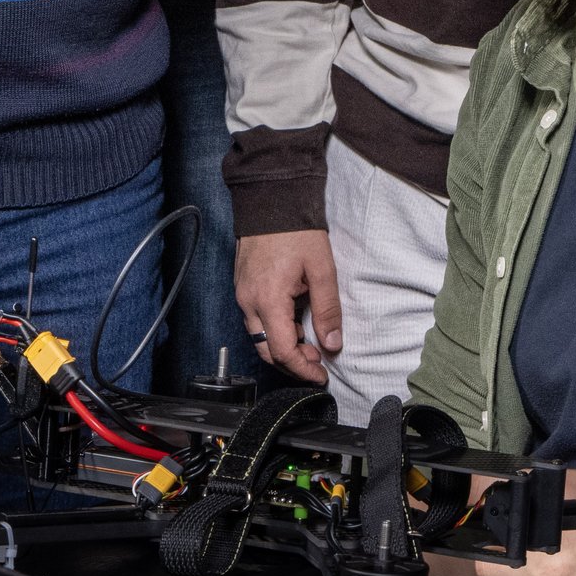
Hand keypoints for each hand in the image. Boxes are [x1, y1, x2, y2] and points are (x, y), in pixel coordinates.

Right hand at [235, 229, 341, 383]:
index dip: (302, 369)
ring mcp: (243, 295)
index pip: (282, 351)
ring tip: (310, 342)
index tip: (320, 375)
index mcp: (268, 300)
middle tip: (318, 362)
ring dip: (284, 346)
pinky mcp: (243, 288)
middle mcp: (249, 302)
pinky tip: (295, 323)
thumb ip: (328, 309)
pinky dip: (275, 330)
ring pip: (259, 337)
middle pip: (267, 351)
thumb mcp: (322, 269)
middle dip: (292, 363)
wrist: (272, 199)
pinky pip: (255, 320)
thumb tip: (332, 343)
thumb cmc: (297, 231)